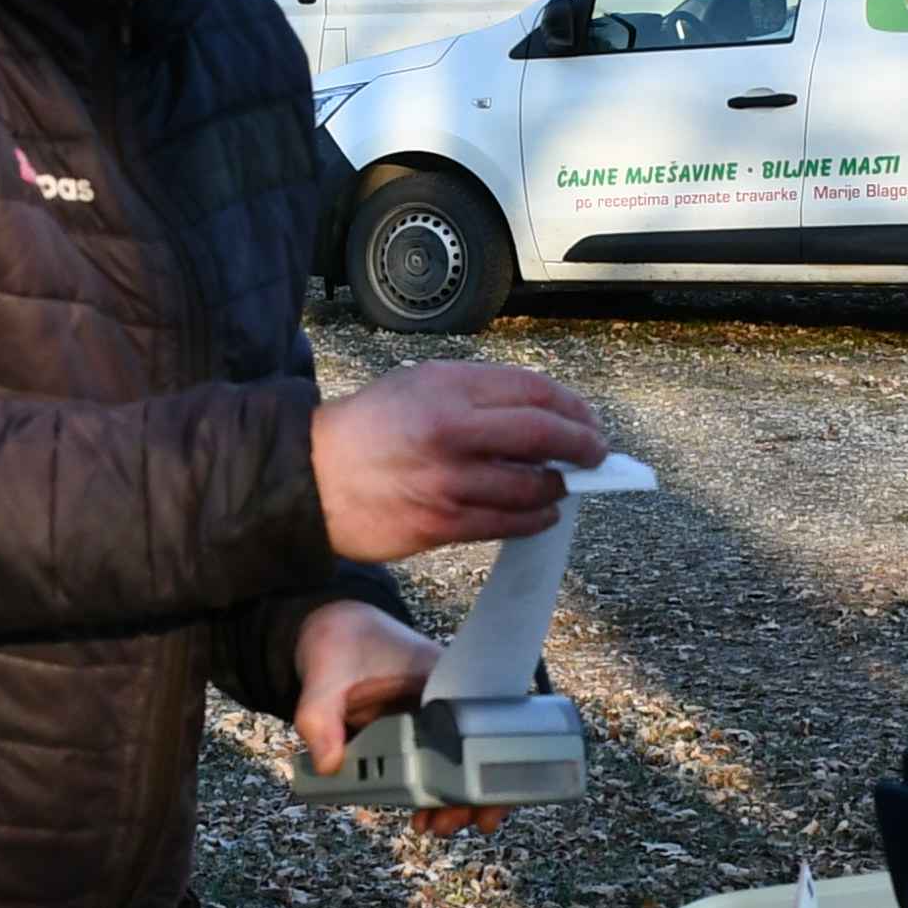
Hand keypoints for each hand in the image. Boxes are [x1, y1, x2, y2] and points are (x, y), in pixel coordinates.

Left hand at [291, 598, 505, 835]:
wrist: (329, 627)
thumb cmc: (341, 639)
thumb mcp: (326, 675)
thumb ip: (320, 716)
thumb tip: (329, 764)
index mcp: (442, 675)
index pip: (482, 722)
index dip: (489, 763)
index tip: (485, 795)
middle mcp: (446, 698)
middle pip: (478, 750)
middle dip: (474, 792)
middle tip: (457, 821)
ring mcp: (433, 719)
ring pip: (460, 764)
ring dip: (454, 798)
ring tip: (437, 825)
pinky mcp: (416, 734)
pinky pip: (434, 766)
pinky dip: (433, 791)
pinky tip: (424, 816)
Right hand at [312, 360, 606, 559]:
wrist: (312, 475)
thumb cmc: (368, 428)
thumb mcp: (420, 383)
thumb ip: (478, 392)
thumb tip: (540, 410)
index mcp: (450, 388)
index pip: (535, 391)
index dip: (573, 407)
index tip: (586, 418)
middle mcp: (453, 431)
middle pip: (545, 435)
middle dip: (584, 445)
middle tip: (596, 452)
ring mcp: (450, 481)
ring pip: (534, 485)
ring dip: (561, 485)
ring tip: (563, 483)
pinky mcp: (443, 523)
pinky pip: (510, 524)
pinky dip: (537, 517)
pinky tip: (543, 511)